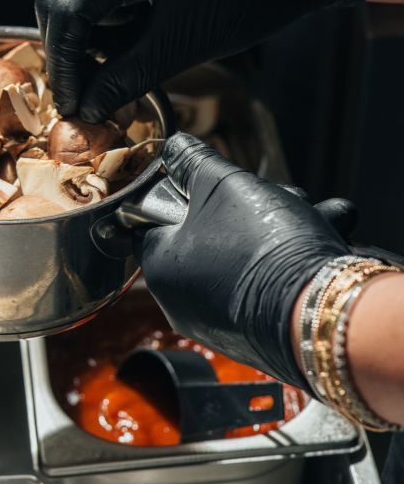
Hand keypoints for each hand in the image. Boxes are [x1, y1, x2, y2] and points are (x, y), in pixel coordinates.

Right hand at [34, 0, 375, 120]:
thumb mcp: (184, 45)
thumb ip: (128, 77)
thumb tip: (86, 109)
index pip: (69, 7)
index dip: (64, 62)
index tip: (70, 103)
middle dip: (61, 47)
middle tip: (77, 93)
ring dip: (76, 36)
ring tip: (101, 74)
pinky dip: (96, 26)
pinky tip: (117, 53)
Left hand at [139, 133, 350, 386]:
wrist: (323, 310)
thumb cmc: (263, 245)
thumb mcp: (225, 183)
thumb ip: (194, 162)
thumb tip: (176, 148)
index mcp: (161, 266)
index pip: (155, 217)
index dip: (184, 189)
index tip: (212, 178)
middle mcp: (182, 301)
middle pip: (212, 232)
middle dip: (254, 204)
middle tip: (282, 195)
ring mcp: (221, 322)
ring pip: (249, 255)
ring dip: (286, 227)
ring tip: (318, 214)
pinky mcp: (258, 335)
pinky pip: (268, 285)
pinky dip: (294, 261)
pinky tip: (330, 239)